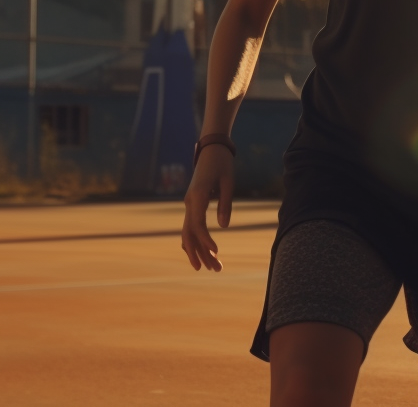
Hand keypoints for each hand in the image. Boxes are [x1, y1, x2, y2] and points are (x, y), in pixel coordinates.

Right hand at [181, 143, 234, 271]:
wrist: (211, 148)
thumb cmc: (222, 163)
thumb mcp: (229, 181)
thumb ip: (226, 203)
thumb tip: (224, 226)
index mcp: (198, 196)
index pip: (197, 224)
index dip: (205, 241)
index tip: (216, 252)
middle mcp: (190, 202)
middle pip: (190, 234)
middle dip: (201, 253)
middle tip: (216, 269)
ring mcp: (189, 203)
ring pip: (189, 232)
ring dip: (199, 250)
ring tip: (214, 266)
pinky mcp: (193, 203)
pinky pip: (191, 226)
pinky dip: (196, 240)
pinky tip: (204, 253)